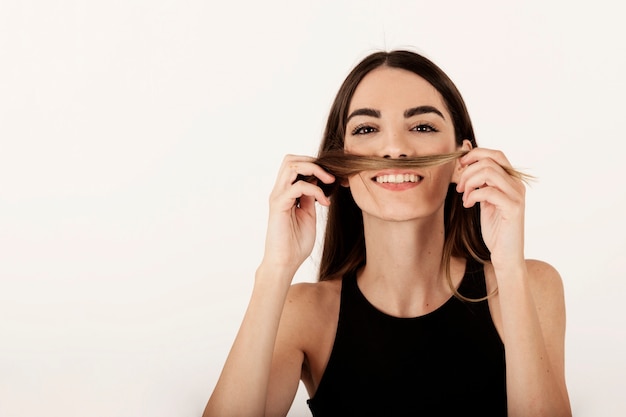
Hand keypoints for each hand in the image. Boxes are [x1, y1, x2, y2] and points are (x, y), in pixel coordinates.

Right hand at [261, 155, 334, 277]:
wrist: (285, 263)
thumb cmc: (296, 243)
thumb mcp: (308, 215)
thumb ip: (310, 198)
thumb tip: (318, 183)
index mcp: (285, 193)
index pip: (296, 166)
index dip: (315, 167)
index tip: (334, 178)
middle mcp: (279, 191)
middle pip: (291, 159)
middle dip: (313, 162)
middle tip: (330, 176)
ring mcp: (278, 196)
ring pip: (291, 165)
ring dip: (314, 169)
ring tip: (329, 182)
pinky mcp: (279, 205)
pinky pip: (298, 187)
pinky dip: (315, 190)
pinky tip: (324, 202)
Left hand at [456, 148, 525, 269]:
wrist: (506, 254)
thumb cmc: (495, 228)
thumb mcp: (485, 200)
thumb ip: (480, 182)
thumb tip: (465, 159)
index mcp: (511, 180)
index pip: (495, 154)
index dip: (474, 155)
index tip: (460, 166)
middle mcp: (517, 184)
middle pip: (490, 160)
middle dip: (467, 171)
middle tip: (459, 187)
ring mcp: (516, 195)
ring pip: (488, 172)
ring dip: (469, 182)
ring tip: (464, 196)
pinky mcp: (513, 208)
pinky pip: (488, 191)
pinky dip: (472, 196)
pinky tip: (468, 205)